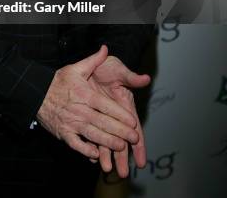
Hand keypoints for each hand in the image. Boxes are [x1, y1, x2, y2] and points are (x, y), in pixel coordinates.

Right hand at [36, 46, 138, 159]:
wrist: (36, 92)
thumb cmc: (58, 81)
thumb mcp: (76, 68)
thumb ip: (93, 60)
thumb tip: (105, 49)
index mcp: (84, 94)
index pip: (106, 106)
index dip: (120, 115)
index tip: (133, 122)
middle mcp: (79, 109)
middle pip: (102, 122)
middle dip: (120, 131)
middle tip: (134, 137)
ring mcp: (71, 122)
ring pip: (92, 134)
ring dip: (107, 142)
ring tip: (121, 146)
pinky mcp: (63, 132)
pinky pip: (76, 144)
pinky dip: (85, 150)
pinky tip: (95, 155)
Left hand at [88, 55, 149, 176]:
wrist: (92, 64)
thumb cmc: (108, 66)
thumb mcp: (118, 70)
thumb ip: (130, 77)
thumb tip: (146, 78)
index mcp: (125, 105)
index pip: (133, 127)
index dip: (138, 144)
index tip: (141, 160)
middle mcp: (114, 114)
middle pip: (120, 138)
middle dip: (122, 156)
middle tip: (123, 173)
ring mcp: (102, 116)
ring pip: (106, 139)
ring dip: (107, 154)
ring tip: (106, 169)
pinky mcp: (90, 115)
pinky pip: (91, 133)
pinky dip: (92, 144)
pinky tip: (91, 156)